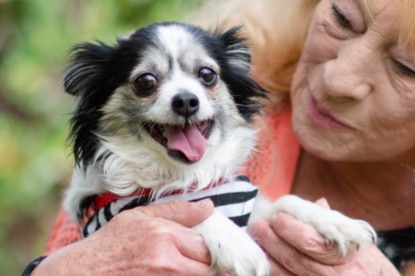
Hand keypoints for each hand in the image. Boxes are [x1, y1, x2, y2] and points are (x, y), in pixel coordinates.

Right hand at [33, 199, 213, 275]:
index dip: (209, 248)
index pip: (206, 245)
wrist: (83, 272)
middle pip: (207, 268)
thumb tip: (208, 206)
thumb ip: (177, 211)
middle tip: (199, 260)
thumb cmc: (111, 242)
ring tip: (182, 264)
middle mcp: (166, 262)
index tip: (205, 248)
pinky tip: (171, 271)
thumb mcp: (140, 216)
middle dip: (207, 264)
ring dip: (197, 272)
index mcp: (163, 236)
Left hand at [248, 199, 399, 274]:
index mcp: (347, 258)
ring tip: (256, 241)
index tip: (276, 216)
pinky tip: (265, 260)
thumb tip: (317, 203)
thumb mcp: (361, 246)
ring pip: (286, 275)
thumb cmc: (372, 270)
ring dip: (268, 257)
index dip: (290, 229)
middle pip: (294, 258)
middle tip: (258, 225)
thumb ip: (337, 226)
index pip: (311, 241)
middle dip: (272, 240)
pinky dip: (274, 272)